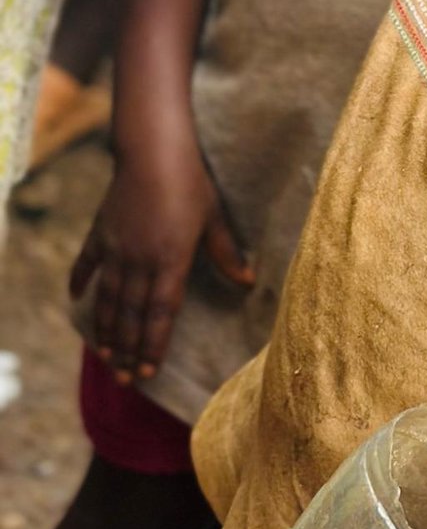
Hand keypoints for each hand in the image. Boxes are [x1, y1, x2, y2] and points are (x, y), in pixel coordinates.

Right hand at [70, 142, 251, 382]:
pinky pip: (87, 264)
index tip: (149, 371)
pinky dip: (81, 282)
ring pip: (108, 299)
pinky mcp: (100, 232)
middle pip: (131, 316)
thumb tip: (248, 281)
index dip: (154, 345)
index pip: (161, 314)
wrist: (153, 149)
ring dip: (106, 330)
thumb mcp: (214, 217)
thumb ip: (226, 252)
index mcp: (171, 259)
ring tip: (105, 356)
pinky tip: (76, 299)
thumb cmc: (191, 181)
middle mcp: (140, 261)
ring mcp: (116, 248)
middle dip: (128, 351)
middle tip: (125, 380)